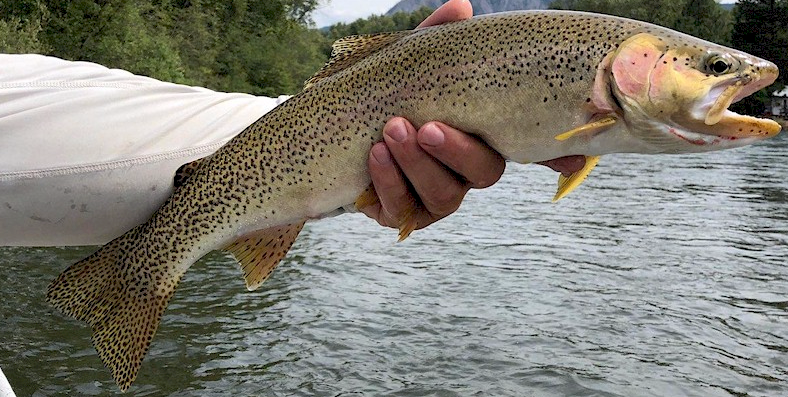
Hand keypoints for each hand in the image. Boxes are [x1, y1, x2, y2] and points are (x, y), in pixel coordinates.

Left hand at [361, 0, 585, 231]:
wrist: (335, 129)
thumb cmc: (384, 96)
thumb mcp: (407, 65)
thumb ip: (436, 41)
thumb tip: (461, 6)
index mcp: (477, 136)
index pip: (521, 147)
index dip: (552, 156)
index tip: (568, 158)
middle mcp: (463, 172)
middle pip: (483, 173)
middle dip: (455, 151)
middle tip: (426, 126)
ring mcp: (433, 198)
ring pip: (444, 195)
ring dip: (417, 164)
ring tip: (391, 131)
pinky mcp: (400, 215)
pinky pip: (402, 209)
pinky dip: (388, 182)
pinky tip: (374, 155)